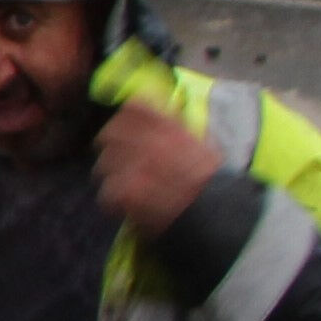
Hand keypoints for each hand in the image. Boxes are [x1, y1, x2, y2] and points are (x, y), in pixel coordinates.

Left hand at [93, 94, 217, 235]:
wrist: (217, 213)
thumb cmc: (213, 181)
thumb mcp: (201, 143)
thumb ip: (174, 126)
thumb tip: (157, 113)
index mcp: (169, 127)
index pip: (132, 108)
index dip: (124, 119)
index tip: (125, 130)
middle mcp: (150, 141)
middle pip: (109, 135)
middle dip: (112, 149)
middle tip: (119, 162)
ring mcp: (136, 166)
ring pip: (103, 165)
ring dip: (112, 176)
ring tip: (127, 188)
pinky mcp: (127, 192)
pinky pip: (106, 193)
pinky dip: (113, 203)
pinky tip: (127, 208)